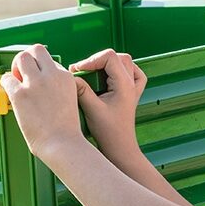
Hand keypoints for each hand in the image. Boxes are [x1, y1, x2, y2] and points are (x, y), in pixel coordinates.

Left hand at [0, 44, 83, 160]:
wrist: (63, 144)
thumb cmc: (66, 131)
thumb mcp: (69, 101)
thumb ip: (57, 90)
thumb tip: (40, 89)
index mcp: (66, 77)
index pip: (51, 62)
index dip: (42, 70)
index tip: (38, 80)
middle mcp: (51, 75)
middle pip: (37, 50)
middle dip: (29, 60)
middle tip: (24, 74)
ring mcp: (35, 83)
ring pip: (21, 57)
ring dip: (16, 67)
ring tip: (16, 81)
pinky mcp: (20, 94)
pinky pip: (6, 79)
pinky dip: (5, 84)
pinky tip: (8, 94)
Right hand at [69, 49, 146, 163]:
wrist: (120, 148)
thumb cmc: (108, 133)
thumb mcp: (91, 109)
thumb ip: (81, 90)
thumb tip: (70, 77)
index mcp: (124, 85)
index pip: (109, 57)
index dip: (91, 60)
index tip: (78, 71)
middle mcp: (132, 83)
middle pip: (117, 57)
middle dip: (97, 60)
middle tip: (83, 72)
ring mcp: (134, 88)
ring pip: (124, 63)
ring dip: (107, 64)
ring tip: (93, 74)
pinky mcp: (131, 94)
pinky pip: (132, 73)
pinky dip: (121, 71)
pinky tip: (110, 78)